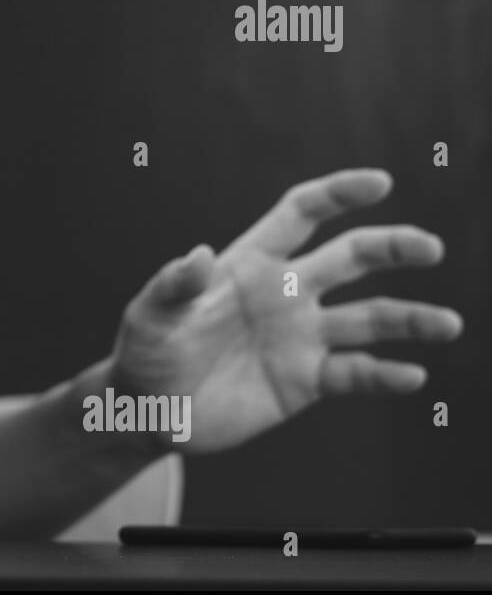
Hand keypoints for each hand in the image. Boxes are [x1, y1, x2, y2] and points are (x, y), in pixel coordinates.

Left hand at [111, 169, 461, 452]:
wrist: (149, 412)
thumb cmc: (145, 353)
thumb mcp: (149, 316)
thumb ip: (174, 286)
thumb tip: (199, 254)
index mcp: (251, 263)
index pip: (301, 214)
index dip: (338, 194)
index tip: (378, 182)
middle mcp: (287, 293)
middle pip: (352, 257)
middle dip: (393, 246)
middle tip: (429, 247)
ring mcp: (301, 336)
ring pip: (370, 318)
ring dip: (411, 318)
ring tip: (447, 323)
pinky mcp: (307, 380)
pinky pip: (356, 373)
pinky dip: (385, 375)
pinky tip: (410, 375)